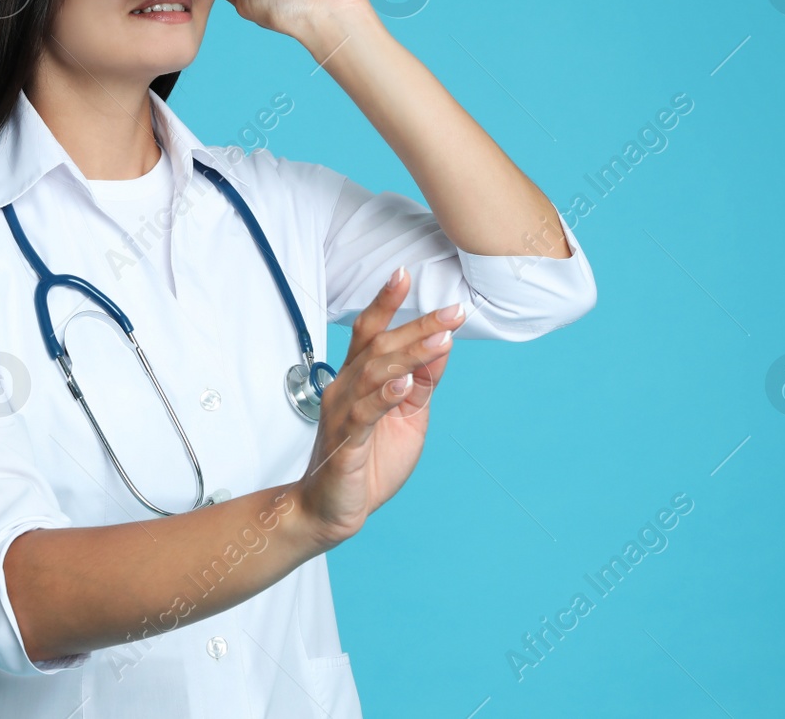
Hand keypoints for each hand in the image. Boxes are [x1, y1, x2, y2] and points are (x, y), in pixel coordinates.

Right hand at [291, 268, 466, 549]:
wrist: (331, 510)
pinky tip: (402, 383)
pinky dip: (384, 396)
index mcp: (358, 380)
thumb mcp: (407, 418)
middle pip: (379, 347)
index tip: (405, 274)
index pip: (370, 332)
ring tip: (439, 338)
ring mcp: (342, 414)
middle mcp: (345, 389)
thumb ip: (420, 384)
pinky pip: (363, 414)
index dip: (385, 302)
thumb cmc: (367, 462)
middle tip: (452, 311)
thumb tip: (442, 346)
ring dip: (409, 355)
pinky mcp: (345, 444)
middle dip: (417, 326)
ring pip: (374, 374)